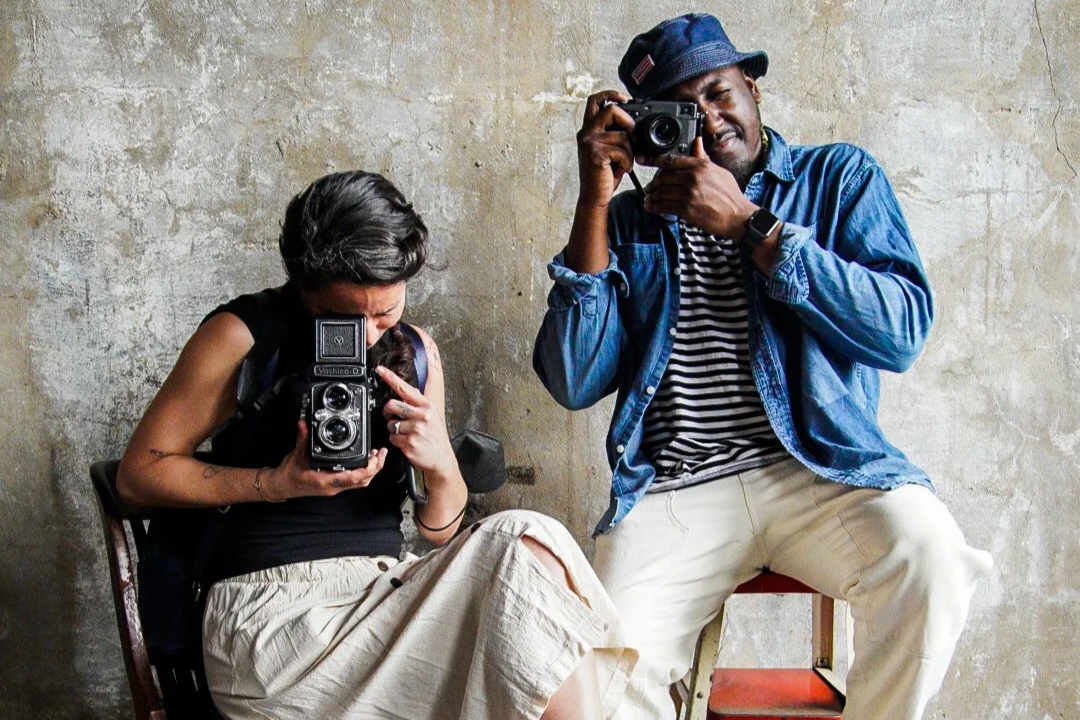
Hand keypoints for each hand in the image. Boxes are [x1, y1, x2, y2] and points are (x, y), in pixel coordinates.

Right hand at [260, 420, 387, 499]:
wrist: (281, 486)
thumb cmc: (289, 475)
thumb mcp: (296, 455)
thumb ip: (302, 439)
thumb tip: (304, 425)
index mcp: (326, 481)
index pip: (353, 478)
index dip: (368, 469)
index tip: (375, 458)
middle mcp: (333, 486)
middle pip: (362, 481)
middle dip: (375, 467)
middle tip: (381, 453)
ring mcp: (335, 487)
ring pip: (360, 482)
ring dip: (372, 470)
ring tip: (378, 456)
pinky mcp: (335, 484)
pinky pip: (354, 481)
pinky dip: (363, 472)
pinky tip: (365, 462)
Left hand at [376, 365, 455, 475]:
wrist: (441, 458)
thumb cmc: (435, 436)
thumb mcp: (433, 415)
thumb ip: (419, 402)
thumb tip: (408, 389)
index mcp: (427, 406)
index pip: (405, 388)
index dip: (390, 377)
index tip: (379, 370)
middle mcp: (422, 416)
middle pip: (392, 405)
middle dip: (387, 412)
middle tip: (391, 416)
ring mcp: (415, 430)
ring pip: (390, 424)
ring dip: (393, 429)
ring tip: (404, 433)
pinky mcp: (409, 444)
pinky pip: (392, 438)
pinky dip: (395, 440)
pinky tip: (406, 442)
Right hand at [576, 90, 635, 207]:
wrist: (594, 197)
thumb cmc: (603, 175)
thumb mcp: (609, 150)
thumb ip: (615, 134)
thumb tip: (634, 124)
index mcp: (587, 130)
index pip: (595, 101)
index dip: (611, 94)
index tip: (625, 98)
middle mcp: (585, 133)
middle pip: (611, 109)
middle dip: (628, 121)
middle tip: (632, 136)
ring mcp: (589, 143)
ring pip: (623, 135)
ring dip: (630, 151)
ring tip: (624, 163)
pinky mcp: (596, 154)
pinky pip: (623, 150)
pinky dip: (627, 162)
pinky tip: (621, 169)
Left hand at [639, 137, 757, 239]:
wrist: (737, 216)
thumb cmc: (730, 195)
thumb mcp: (719, 171)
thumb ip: (703, 158)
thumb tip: (697, 143)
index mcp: (700, 166)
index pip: (671, 160)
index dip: (654, 159)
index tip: (643, 159)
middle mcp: (693, 178)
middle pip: (663, 177)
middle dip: (654, 183)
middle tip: (650, 187)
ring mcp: (689, 194)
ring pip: (661, 192)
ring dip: (652, 196)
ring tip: (649, 198)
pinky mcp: (686, 209)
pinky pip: (664, 206)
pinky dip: (654, 207)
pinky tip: (651, 207)